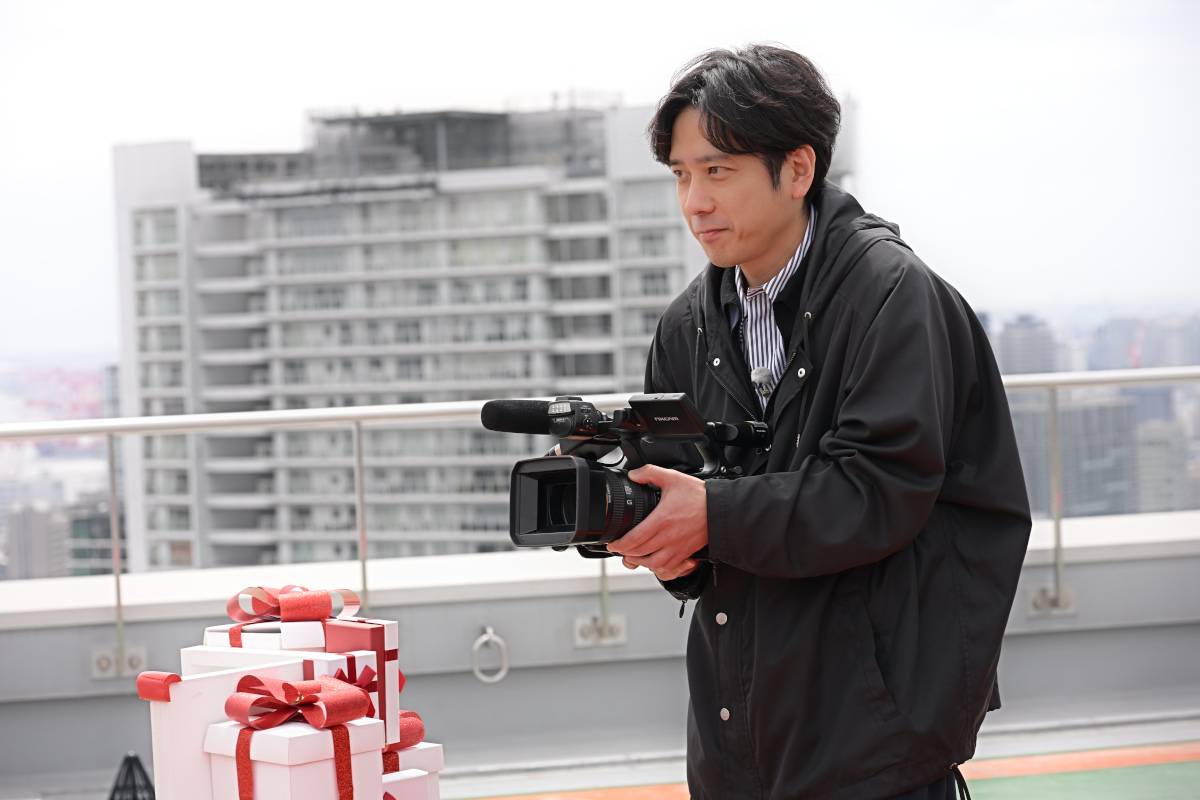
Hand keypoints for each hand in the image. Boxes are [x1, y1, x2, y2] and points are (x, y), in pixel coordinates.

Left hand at [607, 464, 707, 580]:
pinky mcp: (686, 553)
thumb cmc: (699, 496)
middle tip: (618, 549)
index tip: (612, 544)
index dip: (620, 544)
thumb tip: (634, 475)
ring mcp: (678, 547)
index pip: (635, 538)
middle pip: (641, 553)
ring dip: (640, 562)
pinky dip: (658, 567)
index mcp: (662, 520)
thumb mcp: (672, 478)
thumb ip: (650, 473)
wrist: (720, 509)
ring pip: (654, 564)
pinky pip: (669, 566)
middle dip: (625, 553)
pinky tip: (652, 561)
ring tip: (632, 557)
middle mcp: (669, 537)